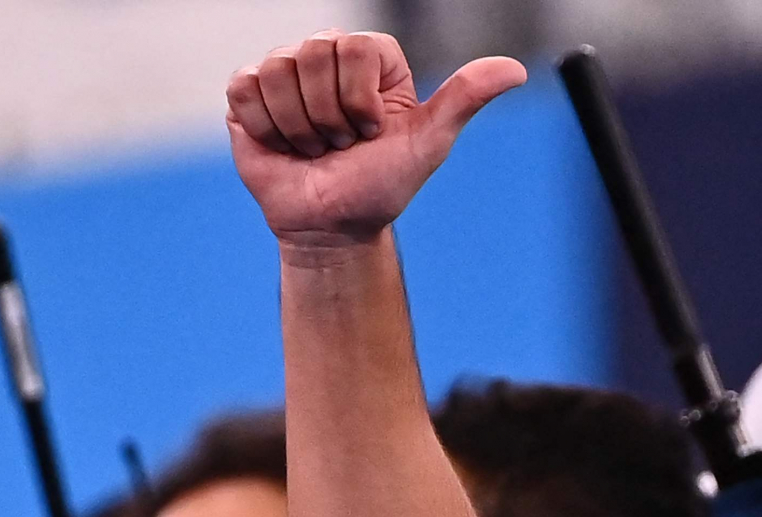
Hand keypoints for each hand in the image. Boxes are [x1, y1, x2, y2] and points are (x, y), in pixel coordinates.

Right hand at [224, 32, 524, 249]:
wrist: (333, 225)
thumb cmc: (381, 184)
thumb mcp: (428, 142)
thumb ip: (465, 98)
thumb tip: (515, 69)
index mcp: (369, 57)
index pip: (357, 46)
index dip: (362, 99)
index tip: (371, 130)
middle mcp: (325, 54)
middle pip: (314, 53)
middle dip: (331, 116)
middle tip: (341, 143)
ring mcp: (283, 70)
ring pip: (278, 72)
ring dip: (300, 128)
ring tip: (314, 148)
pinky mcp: (246, 92)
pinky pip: (245, 90)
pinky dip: (267, 128)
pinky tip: (284, 146)